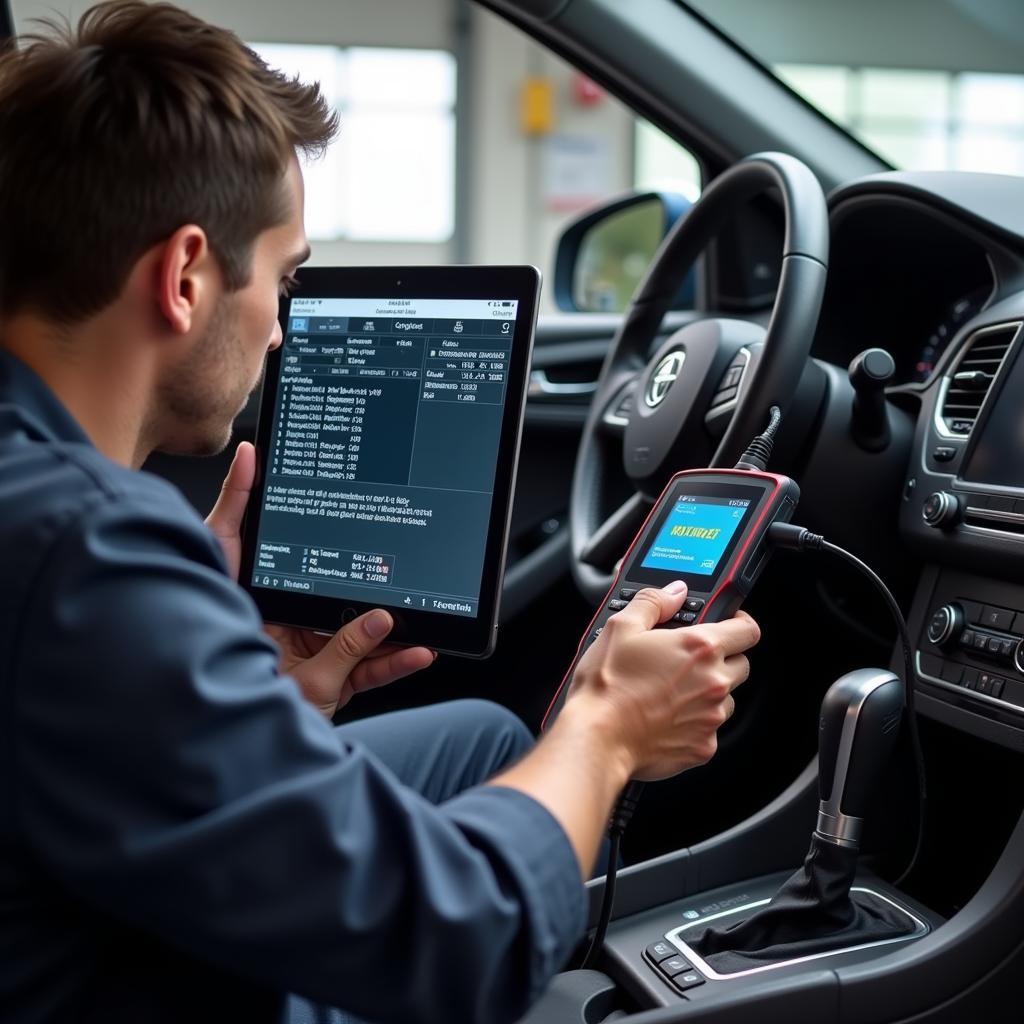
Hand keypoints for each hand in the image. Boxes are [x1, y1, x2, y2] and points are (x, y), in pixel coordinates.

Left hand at [206, 442, 434, 716]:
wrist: (211, 716)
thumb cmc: (202, 633)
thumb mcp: (224, 553)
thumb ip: (239, 506)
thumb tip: (251, 455)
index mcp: (278, 592)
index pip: (319, 557)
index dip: (347, 540)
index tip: (371, 520)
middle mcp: (298, 624)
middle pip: (351, 600)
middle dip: (387, 590)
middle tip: (412, 569)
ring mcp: (316, 657)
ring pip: (368, 637)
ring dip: (400, 628)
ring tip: (424, 612)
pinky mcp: (330, 687)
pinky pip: (369, 673)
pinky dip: (396, 661)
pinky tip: (420, 650)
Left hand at [266, 614, 434, 717]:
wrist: (280, 763)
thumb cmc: (274, 721)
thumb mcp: (316, 680)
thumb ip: (349, 648)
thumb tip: (376, 621)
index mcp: (279, 630)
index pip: (321, 607)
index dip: (353, 602)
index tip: (383, 606)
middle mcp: (299, 642)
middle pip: (347, 627)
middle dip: (381, 629)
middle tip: (409, 624)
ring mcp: (321, 662)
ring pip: (363, 650)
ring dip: (394, 650)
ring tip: (420, 646)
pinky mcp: (338, 680)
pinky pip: (366, 669)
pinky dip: (390, 667)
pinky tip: (413, 658)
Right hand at [565, 583, 758, 780]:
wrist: (598, 737)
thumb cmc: (608, 685)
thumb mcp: (621, 627)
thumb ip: (654, 602)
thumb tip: (674, 592)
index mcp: (700, 648)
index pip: (748, 630)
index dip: (740, 623)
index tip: (729, 625)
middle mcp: (714, 682)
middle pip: (741, 664)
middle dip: (722, 659)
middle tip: (691, 660)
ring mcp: (711, 717)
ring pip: (727, 699)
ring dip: (710, 692)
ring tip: (674, 691)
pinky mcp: (703, 747)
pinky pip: (710, 730)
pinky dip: (695, 723)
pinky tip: (667, 717)